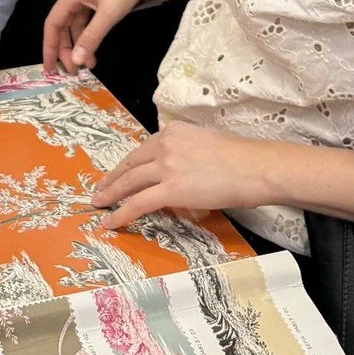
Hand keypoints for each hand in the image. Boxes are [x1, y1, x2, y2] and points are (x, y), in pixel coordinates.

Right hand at [42, 0, 175, 75]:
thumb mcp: (108, 14)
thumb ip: (91, 37)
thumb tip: (75, 61)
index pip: (52, 25)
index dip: (49, 48)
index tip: (50, 69)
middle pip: (63, 26)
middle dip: (66, 50)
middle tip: (75, 72)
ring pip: (76, 25)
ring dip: (80, 44)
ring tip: (89, 65)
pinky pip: (87, 20)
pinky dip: (89, 35)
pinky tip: (95, 48)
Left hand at [91, 123, 273, 228]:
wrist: (255, 167)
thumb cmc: (240, 160)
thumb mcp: (204, 146)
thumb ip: (184, 155)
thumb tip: (176, 174)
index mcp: (172, 132)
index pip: (141, 151)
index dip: (125, 166)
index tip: (115, 175)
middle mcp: (165, 144)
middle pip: (130, 165)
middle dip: (112, 180)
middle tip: (99, 191)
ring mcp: (167, 166)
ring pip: (130, 183)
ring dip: (111, 195)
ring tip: (99, 205)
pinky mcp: (171, 188)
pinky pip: (138, 203)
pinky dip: (121, 213)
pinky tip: (111, 222)